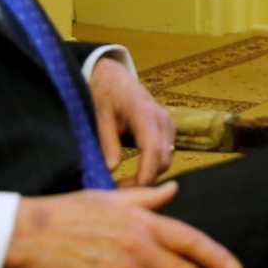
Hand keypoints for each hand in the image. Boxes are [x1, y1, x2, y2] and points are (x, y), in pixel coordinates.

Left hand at [89, 56, 175, 185]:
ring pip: (167, 159)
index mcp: (145, 113)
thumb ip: (107, 142)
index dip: (145, 174)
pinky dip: (153, 166)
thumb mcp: (100, 116)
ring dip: (150, 174)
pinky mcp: (168, 128)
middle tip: (118, 189)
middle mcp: (162, 119)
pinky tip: (135, 171)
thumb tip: (111, 170)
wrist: (114, 76)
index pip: (153, 149)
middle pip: (163, 159)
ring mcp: (168, 123)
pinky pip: (166, 153)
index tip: (129, 191)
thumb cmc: (105, 93)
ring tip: (124, 183)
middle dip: (145, 179)